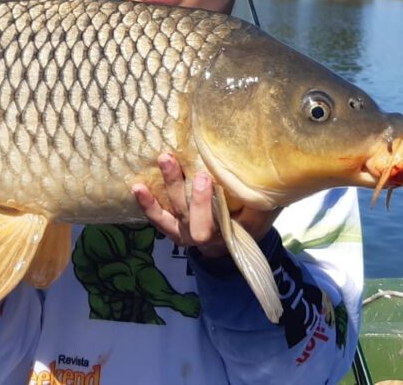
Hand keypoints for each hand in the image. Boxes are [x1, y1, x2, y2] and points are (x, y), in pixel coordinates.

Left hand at [131, 153, 278, 258]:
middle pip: (199, 221)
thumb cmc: (247, 219)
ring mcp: (185, 233)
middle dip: (198, 200)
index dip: (218, 205)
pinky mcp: (172, 227)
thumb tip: (265, 169)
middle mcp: (206, 236)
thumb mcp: (262, 212)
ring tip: (165, 159)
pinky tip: (137, 187)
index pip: (226, 223)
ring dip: (171, 186)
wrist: (227, 242)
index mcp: (231, 233)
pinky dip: (148, 205)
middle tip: (200, 174)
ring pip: (177, 213)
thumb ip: (260, 197)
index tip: (213, 180)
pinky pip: (158, 219)